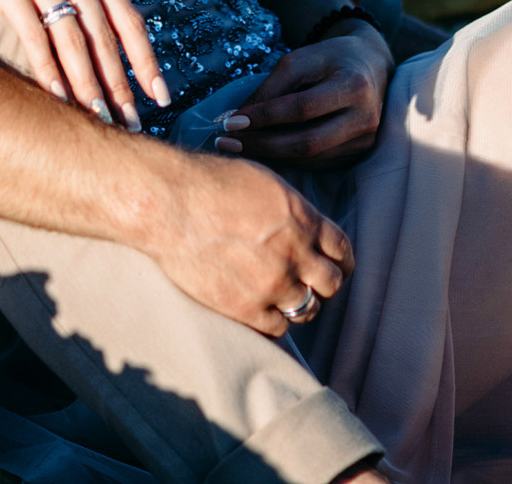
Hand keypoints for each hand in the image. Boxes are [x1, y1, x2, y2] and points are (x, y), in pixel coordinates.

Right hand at [0, 0, 171, 129]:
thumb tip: (102, 43)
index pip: (129, 19)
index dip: (146, 60)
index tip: (161, 98)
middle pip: (104, 35)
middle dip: (119, 83)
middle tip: (128, 124)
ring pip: (73, 38)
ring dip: (88, 83)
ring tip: (97, 118)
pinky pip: (32, 33)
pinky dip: (47, 68)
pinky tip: (56, 97)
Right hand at [148, 153, 351, 336]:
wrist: (170, 204)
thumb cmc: (210, 183)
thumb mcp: (265, 184)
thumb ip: (293, 212)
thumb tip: (305, 229)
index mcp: (303, 218)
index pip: (341, 250)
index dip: (339, 261)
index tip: (331, 266)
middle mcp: (295, 253)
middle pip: (331, 284)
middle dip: (322, 284)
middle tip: (307, 283)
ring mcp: (271, 283)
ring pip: (307, 310)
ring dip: (298, 303)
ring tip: (281, 296)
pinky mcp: (245, 308)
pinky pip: (277, 328)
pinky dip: (272, 320)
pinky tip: (261, 309)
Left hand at [212, 26, 391, 167]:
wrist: (370, 65)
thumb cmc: (329, 59)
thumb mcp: (298, 61)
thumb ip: (269, 89)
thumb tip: (235, 120)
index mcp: (353, 86)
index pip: (302, 108)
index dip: (264, 117)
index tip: (229, 122)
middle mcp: (365, 118)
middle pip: (307, 142)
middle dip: (262, 145)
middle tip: (226, 143)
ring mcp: (365, 140)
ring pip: (310, 158)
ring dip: (271, 155)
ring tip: (240, 147)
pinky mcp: (359, 153)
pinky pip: (317, 163)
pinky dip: (288, 159)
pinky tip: (265, 151)